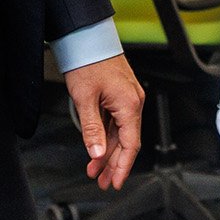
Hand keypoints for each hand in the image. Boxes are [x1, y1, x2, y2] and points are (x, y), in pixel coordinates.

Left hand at [66, 54, 144, 188]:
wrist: (87, 37)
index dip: (122, 167)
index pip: (131, 145)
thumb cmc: (88, 62)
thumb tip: (97, 154)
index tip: (114, 182)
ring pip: (121, 134)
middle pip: (127, 142)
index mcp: (130, 105)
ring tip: (95, 170)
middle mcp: (133, 102)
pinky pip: (117, 123)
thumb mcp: (85, 98)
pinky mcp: (120, 95)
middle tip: (102, 182)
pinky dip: (108, 138)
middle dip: (114, 164)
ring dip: (109, 152)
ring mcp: (128, 98)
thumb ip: (92, 129)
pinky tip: (98, 148)